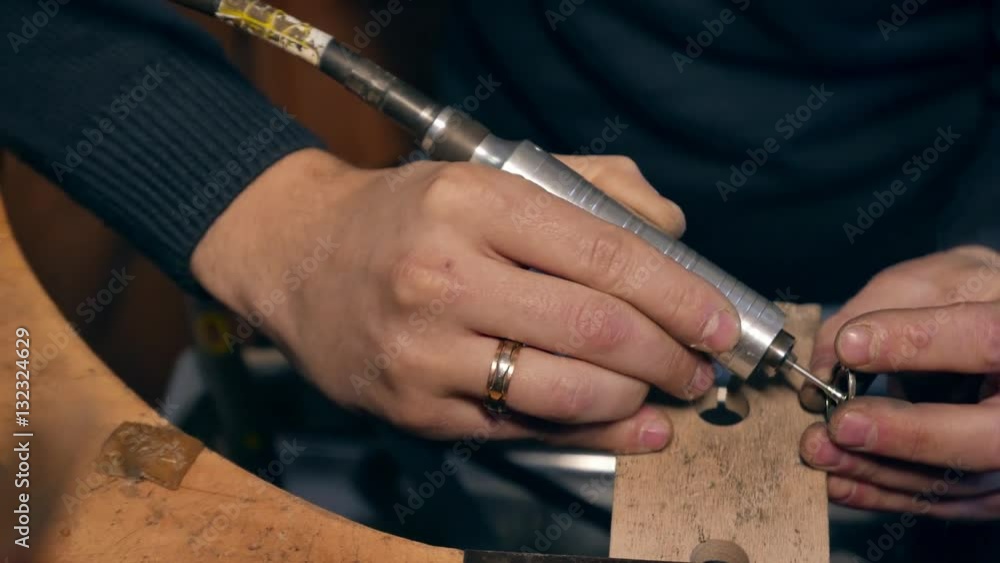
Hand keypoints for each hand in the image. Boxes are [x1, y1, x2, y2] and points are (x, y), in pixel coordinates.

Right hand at [193, 149, 740, 452]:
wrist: (300, 261)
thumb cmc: (409, 218)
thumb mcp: (490, 176)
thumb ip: (590, 188)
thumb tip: (672, 236)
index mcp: (472, 204)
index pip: (604, 252)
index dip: (677, 293)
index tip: (716, 319)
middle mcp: (444, 277)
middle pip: (595, 328)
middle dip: (671, 355)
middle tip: (701, 363)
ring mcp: (426, 352)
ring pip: (567, 391)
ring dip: (638, 398)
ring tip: (666, 390)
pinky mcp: (418, 409)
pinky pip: (525, 431)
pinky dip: (596, 435)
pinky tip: (635, 428)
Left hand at [798, 246, 999, 517]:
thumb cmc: (977, 299)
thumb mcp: (944, 278)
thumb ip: (885, 303)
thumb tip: (832, 354)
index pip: (986, 339)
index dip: (917, 342)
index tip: (850, 346)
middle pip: (989, 437)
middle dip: (907, 434)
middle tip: (842, 424)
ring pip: (960, 479)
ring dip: (880, 470)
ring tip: (820, 449)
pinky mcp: (995, 486)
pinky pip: (947, 503)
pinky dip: (887, 493)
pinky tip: (839, 480)